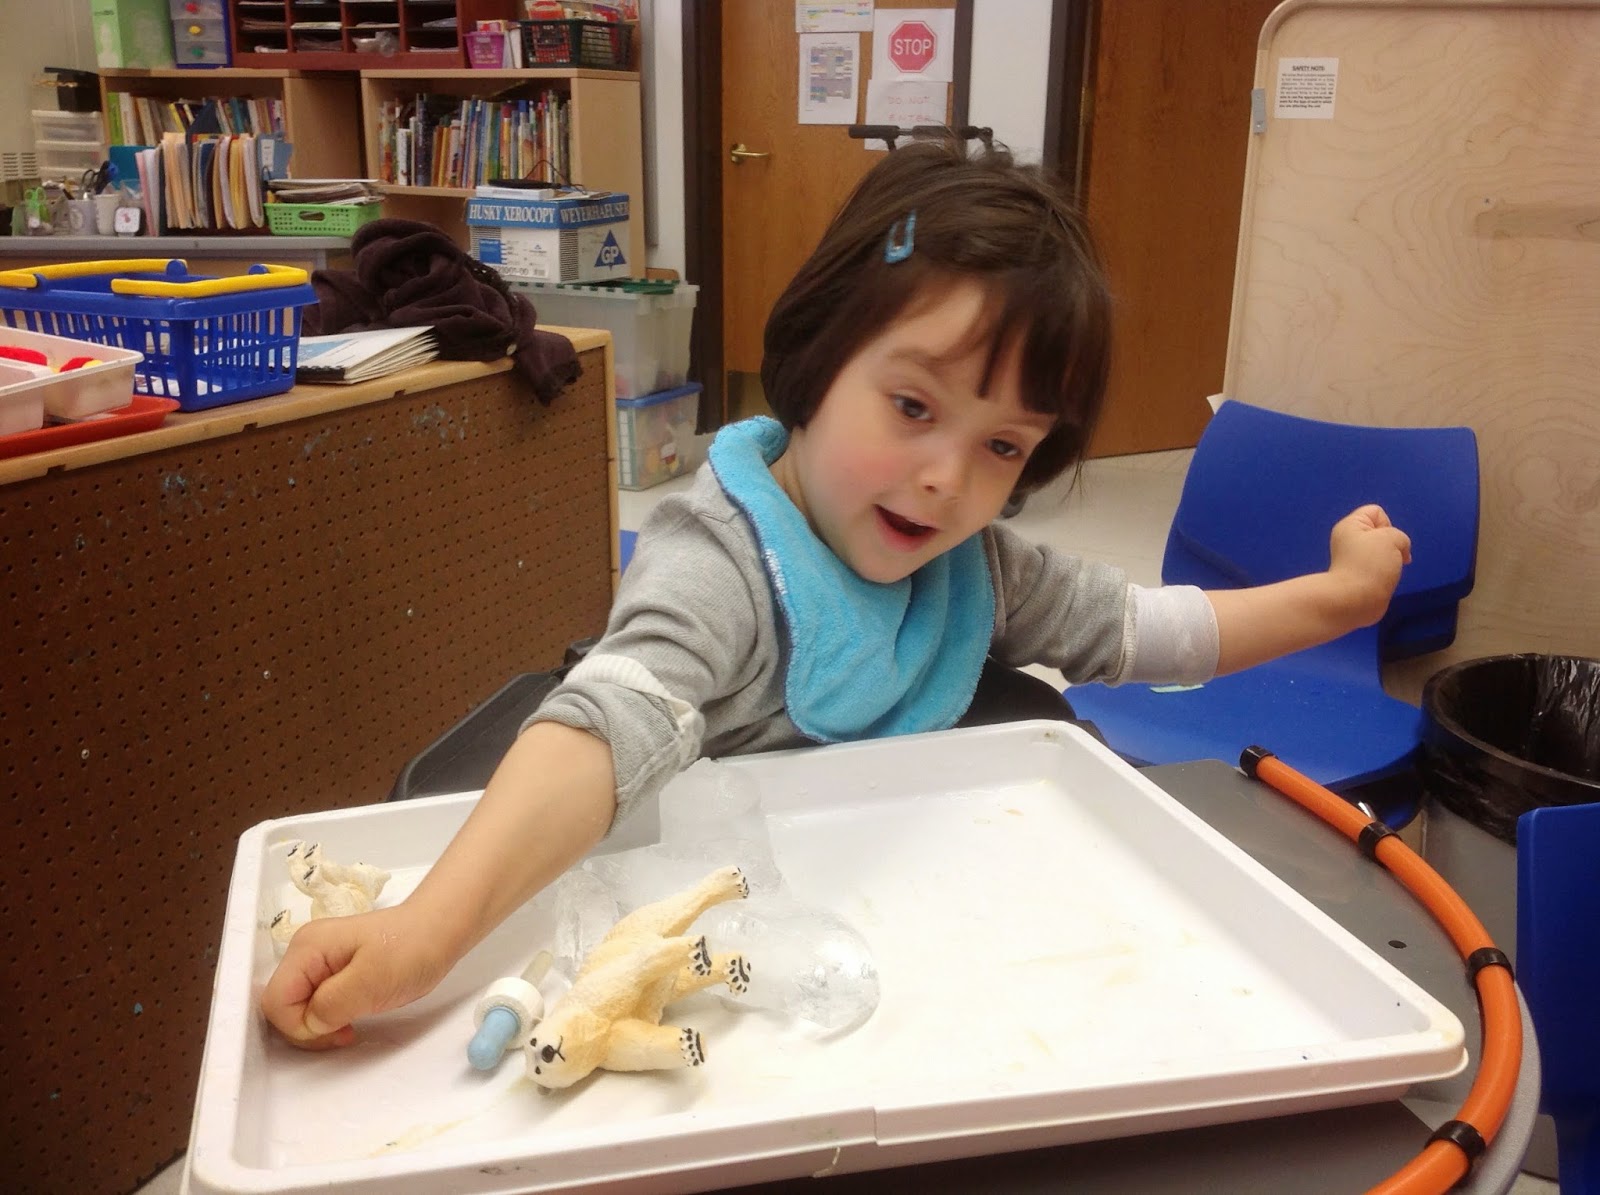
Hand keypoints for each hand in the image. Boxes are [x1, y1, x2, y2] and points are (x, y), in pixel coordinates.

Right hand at [260, 902, 452, 1049]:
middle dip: (307, 1029)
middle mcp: (305, 952)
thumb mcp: (372, 979)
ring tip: (350, 1028)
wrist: (440, 932)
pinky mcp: (334, 972)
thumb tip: (310, 1023)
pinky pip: (316, 1003)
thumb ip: (331, 1004)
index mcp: (307, 948)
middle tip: (344, 1033)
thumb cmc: (410, 951)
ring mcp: (319, 962)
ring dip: (319, 1026)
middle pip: (282, 1005)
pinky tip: (351, 1019)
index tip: (335, 1031)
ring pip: (298, 1008)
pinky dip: (328, 1018)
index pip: (274, 1001)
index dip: (297, 1026)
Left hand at [1327, 504, 1411, 627]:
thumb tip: (1397, 554)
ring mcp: (1353, 559)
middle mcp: (1349, 540)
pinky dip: (1386, 573)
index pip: (1376, 512)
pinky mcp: (1359, 576)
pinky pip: (1380, 567)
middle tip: (1389, 557)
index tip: (1386, 540)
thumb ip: (1400, 537)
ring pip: (1383, 552)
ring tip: (1387, 571)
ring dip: (1391, 560)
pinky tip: (1384, 581)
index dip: (1387, 524)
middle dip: (1392, 544)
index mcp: (1350, 525)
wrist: (1355, 599)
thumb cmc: (1370, 564)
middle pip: (1382, 533)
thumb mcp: (1392, 538)